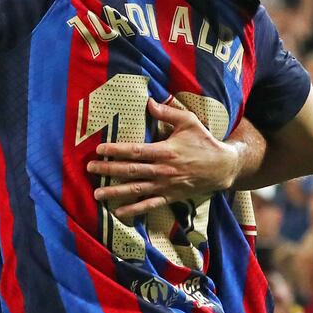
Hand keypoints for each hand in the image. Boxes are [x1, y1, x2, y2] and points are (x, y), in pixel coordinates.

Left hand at [87, 98, 237, 219]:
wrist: (223, 166)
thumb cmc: (204, 141)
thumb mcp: (189, 122)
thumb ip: (168, 112)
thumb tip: (148, 101)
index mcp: (166, 150)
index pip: (136, 151)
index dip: (116, 151)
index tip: (100, 149)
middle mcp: (164, 170)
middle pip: (131, 170)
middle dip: (109, 170)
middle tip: (90, 169)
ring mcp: (166, 185)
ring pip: (137, 190)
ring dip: (116, 192)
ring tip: (97, 194)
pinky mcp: (170, 196)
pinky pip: (150, 204)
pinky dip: (134, 209)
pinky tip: (118, 211)